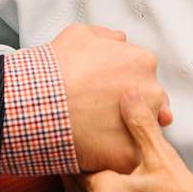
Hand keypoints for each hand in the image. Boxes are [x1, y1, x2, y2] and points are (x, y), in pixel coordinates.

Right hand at [50, 24, 171, 172]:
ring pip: (142, 133)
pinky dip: (112, 155)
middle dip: (130, 110)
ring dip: (125, 132)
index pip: (145, 77)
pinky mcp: (131, 154)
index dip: (126, 87)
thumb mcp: (81, 34)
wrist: (40, 103)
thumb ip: (108, 37)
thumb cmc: (58, 71)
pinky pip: (127, 157)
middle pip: (150, 104)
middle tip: (102, 112)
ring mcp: (144, 125)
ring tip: (98, 131)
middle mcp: (152, 92)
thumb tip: (118, 42)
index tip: (109, 94)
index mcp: (142, 62)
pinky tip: (95, 148)